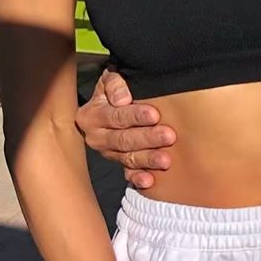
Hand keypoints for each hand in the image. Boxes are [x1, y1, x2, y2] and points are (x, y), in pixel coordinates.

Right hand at [76, 70, 174, 188]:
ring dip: (147, 159)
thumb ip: (114, 83)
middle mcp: (97, 137)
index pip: (115, 116)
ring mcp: (109, 153)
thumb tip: (122, 99)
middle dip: (147, 138)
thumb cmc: (114, 90)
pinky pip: (128, 173)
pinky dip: (138, 178)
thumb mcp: (110, 79)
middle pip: (122, 139)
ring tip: (165, 159)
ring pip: (128, 158)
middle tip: (168, 136)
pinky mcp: (120, 164)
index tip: (154, 115)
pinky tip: (149, 180)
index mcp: (92, 116)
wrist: (110, 103)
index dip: (134, 116)